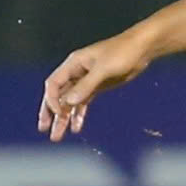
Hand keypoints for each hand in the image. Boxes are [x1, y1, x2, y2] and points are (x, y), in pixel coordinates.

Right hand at [37, 26, 153, 140]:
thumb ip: (86, 85)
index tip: (59, 114)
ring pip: (70, 102)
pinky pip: (83, 103)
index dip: (52, 100)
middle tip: (44, 129)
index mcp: (73, 64)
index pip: (54, 84)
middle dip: (51, 112)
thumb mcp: (104, 69)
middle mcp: (76, 73)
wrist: (141, 49)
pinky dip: (78, 114)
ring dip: (63, 118)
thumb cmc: (122, 52)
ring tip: (57, 136)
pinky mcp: (97, 87)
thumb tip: (69, 102)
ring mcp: (86, 81)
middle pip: (58, 94)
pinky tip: (76, 127)